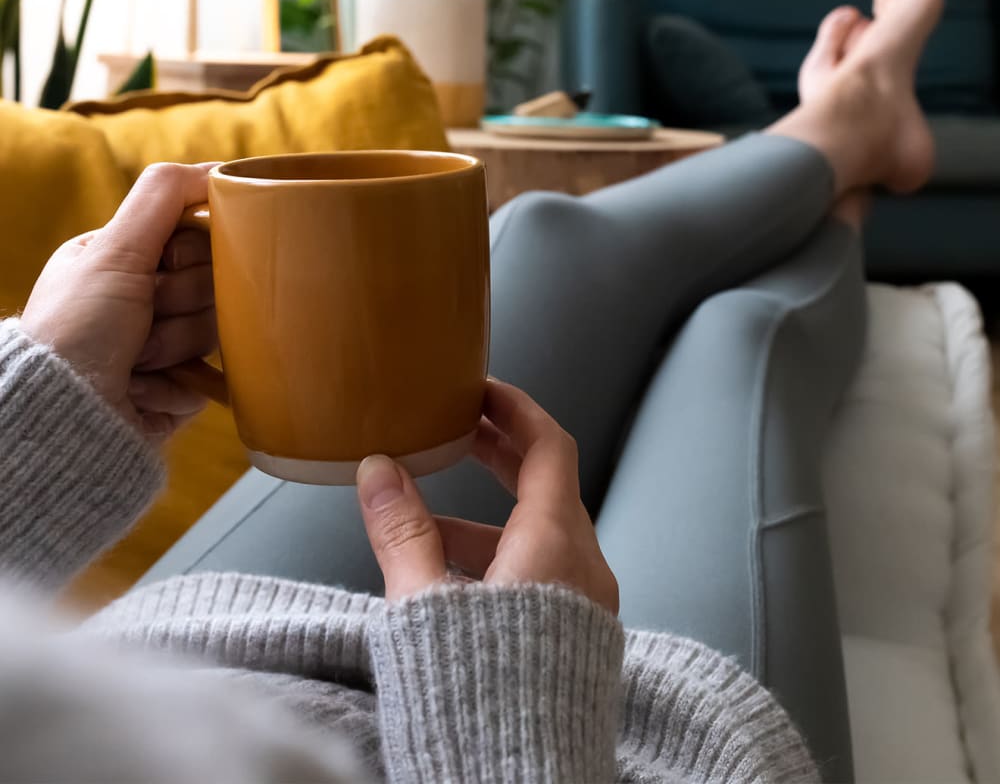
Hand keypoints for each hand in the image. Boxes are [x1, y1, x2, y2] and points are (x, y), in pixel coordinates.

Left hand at [19, 162, 217, 441]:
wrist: (65, 416)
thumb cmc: (77, 329)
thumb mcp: (114, 249)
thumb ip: (163, 197)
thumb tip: (218, 168)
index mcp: (126, 261)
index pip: (199, 238)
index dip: (191, 254)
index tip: (162, 268)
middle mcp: (145, 300)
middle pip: (214, 285)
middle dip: (180, 304)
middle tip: (141, 319)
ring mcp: (165, 345)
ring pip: (216, 331)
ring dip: (175, 347)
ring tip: (136, 362)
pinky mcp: (181, 387)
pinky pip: (213, 376)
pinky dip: (179, 384)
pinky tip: (146, 388)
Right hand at [357, 379, 618, 613]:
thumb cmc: (478, 695)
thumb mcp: (426, 603)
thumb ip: (402, 532)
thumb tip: (377, 470)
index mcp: (555, 545)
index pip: (550, 447)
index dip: (517, 410)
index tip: (481, 391)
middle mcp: (584, 568)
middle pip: (547, 486)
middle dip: (499, 455)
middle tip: (456, 432)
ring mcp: (589, 606)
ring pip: (543, 538)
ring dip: (489, 520)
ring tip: (427, 519)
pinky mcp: (579, 639)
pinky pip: (546, 577)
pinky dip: (504, 559)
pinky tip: (451, 578)